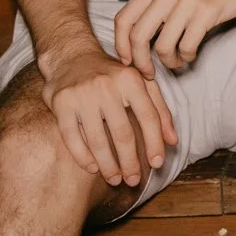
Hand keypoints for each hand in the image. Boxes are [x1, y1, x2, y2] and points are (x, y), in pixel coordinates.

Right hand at [39, 41, 177, 187]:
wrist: (72, 56)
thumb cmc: (112, 75)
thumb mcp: (141, 83)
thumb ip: (159, 110)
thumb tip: (173, 141)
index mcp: (131, 80)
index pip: (149, 117)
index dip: (155, 143)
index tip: (157, 164)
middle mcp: (107, 86)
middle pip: (123, 133)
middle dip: (130, 161)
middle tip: (134, 180)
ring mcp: (83, 95)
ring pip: (98, 140)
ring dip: (108, 165)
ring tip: (115, 179)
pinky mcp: (62, 104)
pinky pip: (72, 138)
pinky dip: (83, 157)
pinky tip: (93, 169)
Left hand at [113, 0, 235, 75]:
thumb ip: (155, 4)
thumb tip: (136, 37)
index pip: (124, 20)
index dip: (121, 46)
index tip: (127, 61)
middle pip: (138, 37)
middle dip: (140, 62)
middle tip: (148, 73)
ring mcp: (186, 2)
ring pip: (162, 46)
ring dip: (168, 62)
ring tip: (176, 62)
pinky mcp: (206, 13)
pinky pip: (187, 46)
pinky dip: (187, 57)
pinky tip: (191, 54)